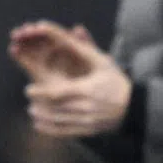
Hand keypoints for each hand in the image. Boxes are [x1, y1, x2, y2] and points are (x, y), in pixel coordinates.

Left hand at [10, 21, 132, 137]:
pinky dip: (48, 130)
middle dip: (38, 104)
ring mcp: (86, 121)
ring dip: (41, 117)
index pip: (57, 94)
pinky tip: (39, 124)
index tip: (28, 89)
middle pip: (54, 109)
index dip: (40, 93)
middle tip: (29, 97)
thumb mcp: (102, 62)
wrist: (133, 106)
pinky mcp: (86, 131)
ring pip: (56, 122)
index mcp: (88, 90)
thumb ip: (82, 48)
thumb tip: (72, 29)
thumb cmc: (115, 81)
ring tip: (32, 110)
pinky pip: (63, 133)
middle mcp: (85, 108)